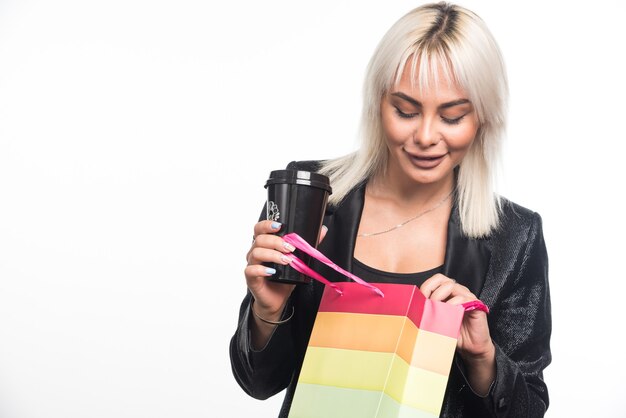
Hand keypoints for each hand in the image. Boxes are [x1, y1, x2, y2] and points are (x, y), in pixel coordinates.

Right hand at [244, 221, 327, 320]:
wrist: (276, 299)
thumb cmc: (284, 278)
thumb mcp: (298, 259)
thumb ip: (307, 245)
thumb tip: (323, 230)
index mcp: (264, 245)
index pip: (259, 229)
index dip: (266, 224)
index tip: (280, 226)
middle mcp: (255, 252)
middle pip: (260, 239)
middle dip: (276, 241)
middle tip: (290, 248)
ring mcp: (252, 264)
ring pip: (256, 253)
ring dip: (273, 255)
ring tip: (287, 260)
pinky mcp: (251, 278)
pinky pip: (251, 270)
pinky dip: (262, 269)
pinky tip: (272, 272)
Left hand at [420, 273, 494, 394]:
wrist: (470, 347)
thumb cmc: (453, 333)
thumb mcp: (436, 321)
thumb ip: (428, 312)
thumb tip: (412, 309)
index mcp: (448, 292)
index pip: (436, 279)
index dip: (426, 287)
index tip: (420, 300)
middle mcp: (458, 291)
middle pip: (443, 280)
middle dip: (432, 292)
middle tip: (429, 306)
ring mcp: (468, 296)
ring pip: (451, 286)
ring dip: (440, 298)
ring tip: (437, 311)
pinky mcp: (476, 304)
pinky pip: (463, 298)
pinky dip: (452, 305)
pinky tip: (448, 314)